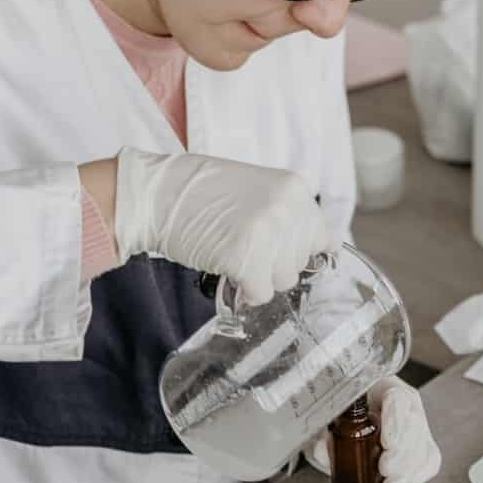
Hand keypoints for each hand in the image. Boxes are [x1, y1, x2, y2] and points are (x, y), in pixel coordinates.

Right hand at [111, 147, 333, 304]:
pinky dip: (245, 291)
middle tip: (246, 249)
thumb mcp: (259, 189)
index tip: (283, 254)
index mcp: (294, 188)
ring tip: (235, 255)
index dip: (300, 251)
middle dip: (275, 263)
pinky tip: (229, 271)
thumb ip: (287, 213)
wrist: (159, 193)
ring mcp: (268, 233)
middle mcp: (288, 209)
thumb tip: (313, 250)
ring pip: (284, 280)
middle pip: (300, 262)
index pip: (323, 236)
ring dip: (260, 277)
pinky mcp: (246, 258)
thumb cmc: (202, 193)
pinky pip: (261, 293)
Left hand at [307, 376, 441, 482]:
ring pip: (423, 446)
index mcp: (384, 388)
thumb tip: (321, 449)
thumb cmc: (342, 416)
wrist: (350, 423)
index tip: (386, 443)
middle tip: (384, 469)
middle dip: (402, 452)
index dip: (395, 421)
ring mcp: (417, 426)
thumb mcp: (328, 421)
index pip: (398, 399)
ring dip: (407, 471)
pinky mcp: (422, 447)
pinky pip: (430, 461)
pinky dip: (416, 477)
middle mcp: (406, 405)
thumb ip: (322, 433)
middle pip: (414, 425)